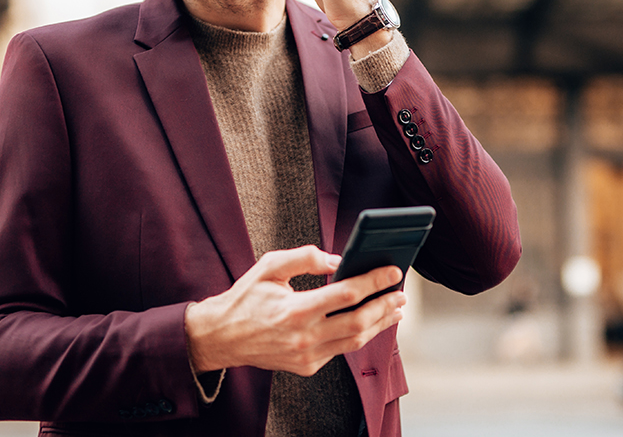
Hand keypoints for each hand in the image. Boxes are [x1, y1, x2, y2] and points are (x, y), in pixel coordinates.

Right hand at [184, 245, 405, 375]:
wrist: (221, 338)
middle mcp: (304, 336)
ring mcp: (307, 355)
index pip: (346, 294)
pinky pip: (340, 350)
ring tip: (395, 310)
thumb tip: (337, 259)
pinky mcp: (307, 366)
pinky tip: (369, 323)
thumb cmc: (245, 299)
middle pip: (358, 322)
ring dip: (379, 324)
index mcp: (295, 310)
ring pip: (354, 341)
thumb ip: (303, 258)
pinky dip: (359, 335)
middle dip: (385, 306)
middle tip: (401, 294)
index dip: (374, 281)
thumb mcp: (268, 267)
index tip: (392, 271)